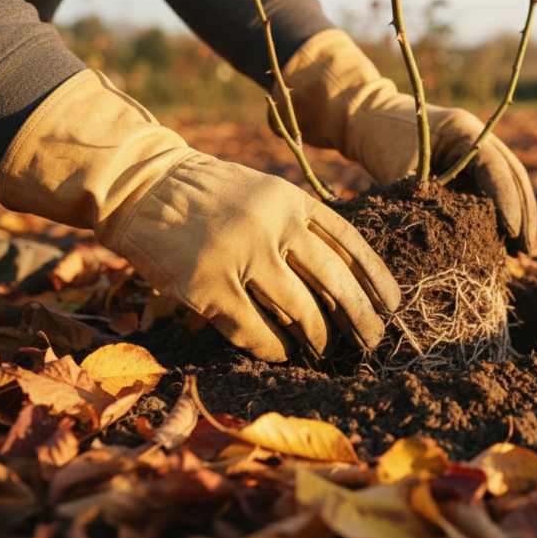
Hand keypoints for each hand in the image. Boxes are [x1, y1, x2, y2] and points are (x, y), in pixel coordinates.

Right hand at [113, 155, 400, 362]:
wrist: (143, 184)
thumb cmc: (211, 195)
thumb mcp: (266, 193)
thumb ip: (302, 225)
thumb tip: (347, 280)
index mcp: (292, 200)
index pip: (350, 244)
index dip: (376, 279)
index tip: (393, 306)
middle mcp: (272, 225)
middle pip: (334, 281)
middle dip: (360, 317)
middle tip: (373, 340)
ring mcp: (239, 255)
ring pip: (298, 310)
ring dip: (317, 336)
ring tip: (324, 348)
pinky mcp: (206, 285)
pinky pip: (252, 329)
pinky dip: (272, 347)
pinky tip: (281, 353)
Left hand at [347, 98, 536, 253]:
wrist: (369, 119)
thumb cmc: (381, 141)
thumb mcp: (397, 171)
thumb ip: (419, 200)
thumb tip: (440, 240)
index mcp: (462, 129)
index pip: (495, 166)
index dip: (506, 200)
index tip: (512, 231)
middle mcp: (477, 137)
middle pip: (513, 174)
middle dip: (522, 213)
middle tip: (525, 249)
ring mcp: (477, 149)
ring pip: (509, 182)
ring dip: (518, 214)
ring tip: (520, 251)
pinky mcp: (470, 165)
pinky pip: (493, 188)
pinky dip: (500, 212)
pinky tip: (503, 239)